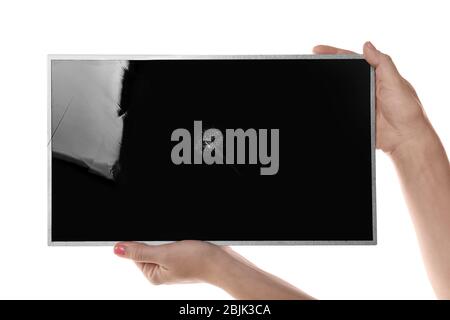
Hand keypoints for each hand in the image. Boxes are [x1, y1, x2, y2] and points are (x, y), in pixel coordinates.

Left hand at [114, 240, 227, 284]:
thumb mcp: (164, 254)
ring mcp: (173, 264)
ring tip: (182, 242)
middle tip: (172, 241)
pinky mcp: (183, 257)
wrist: (223, 262)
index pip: (135, 252)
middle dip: (156, 238)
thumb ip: (139, 251)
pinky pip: (173, 243)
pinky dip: (176, 238)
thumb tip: (117, 249)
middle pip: (148, 246)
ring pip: (161, 243)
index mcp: (153, 275)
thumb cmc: (198, 261)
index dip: (140, 240)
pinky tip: (186, 241)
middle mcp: (161, 271)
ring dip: (168, 237)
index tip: (154, 238)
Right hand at [313, 42, 430, 154]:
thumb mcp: (396, 82)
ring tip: (310, 81)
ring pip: (338, 91)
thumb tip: (367, 45)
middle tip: (309, 62)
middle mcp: (367, 86)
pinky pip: (338, 109)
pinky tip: (319, 103)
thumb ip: (382, 63)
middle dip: (325, 67)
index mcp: (376, 74)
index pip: (351, 59)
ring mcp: (360, 101)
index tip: (317, 50)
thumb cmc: (407, 110)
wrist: (405, 138)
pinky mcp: (355, 115)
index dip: (334, 53)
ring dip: (326, 88)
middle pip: (341, 74)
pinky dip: (329, 107)